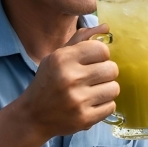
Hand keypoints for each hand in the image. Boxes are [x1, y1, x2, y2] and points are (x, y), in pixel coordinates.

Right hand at [15, 24, 118, 138]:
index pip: (102, 50)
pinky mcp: (84, 118)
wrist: (33, 116)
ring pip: (114, 88)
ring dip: (106, 90)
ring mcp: (78, 100)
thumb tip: (106, 27)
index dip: (101, 55)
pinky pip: (111, 106)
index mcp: (63, 59)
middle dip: (105, 73)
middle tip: (94, 78)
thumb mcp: (57, 57)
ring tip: (93, 91)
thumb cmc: (47, 82)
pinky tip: (91, 104)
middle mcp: (70, 78)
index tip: (93, 62)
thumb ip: (81, 40)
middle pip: (112, 69)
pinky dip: (104, 105)